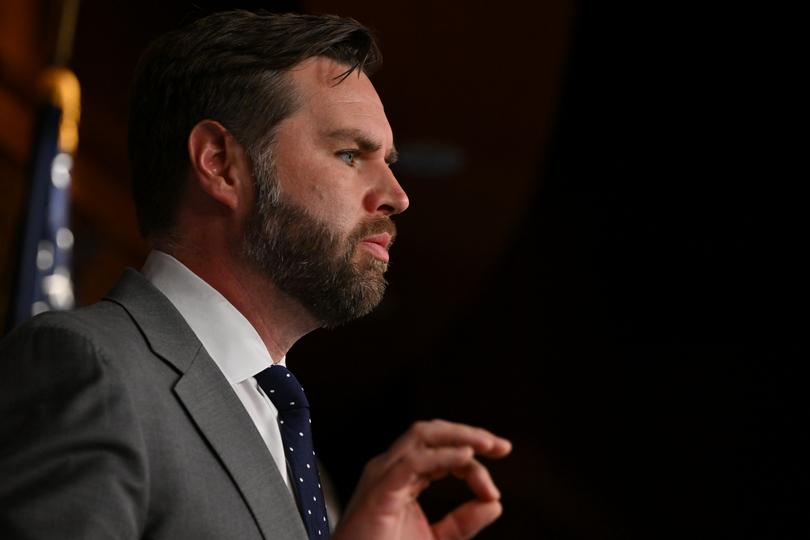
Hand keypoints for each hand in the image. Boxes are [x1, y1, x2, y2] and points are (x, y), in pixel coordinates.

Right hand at [332, 419, 511, 539]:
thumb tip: (495, 503)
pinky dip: (442, 457)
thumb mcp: (435, 539)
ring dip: (459, 437)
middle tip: (501, 446)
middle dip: (468, 433)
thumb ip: (463, 522)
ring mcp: (382, 476)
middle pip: (430, 432)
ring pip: (422, 437)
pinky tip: (466, 459)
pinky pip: (413, 463)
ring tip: (487, 445)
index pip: (441, 450)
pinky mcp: (379, 491)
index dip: (473, 458)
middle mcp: (390, 469)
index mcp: (401, 477)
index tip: (494, 491)